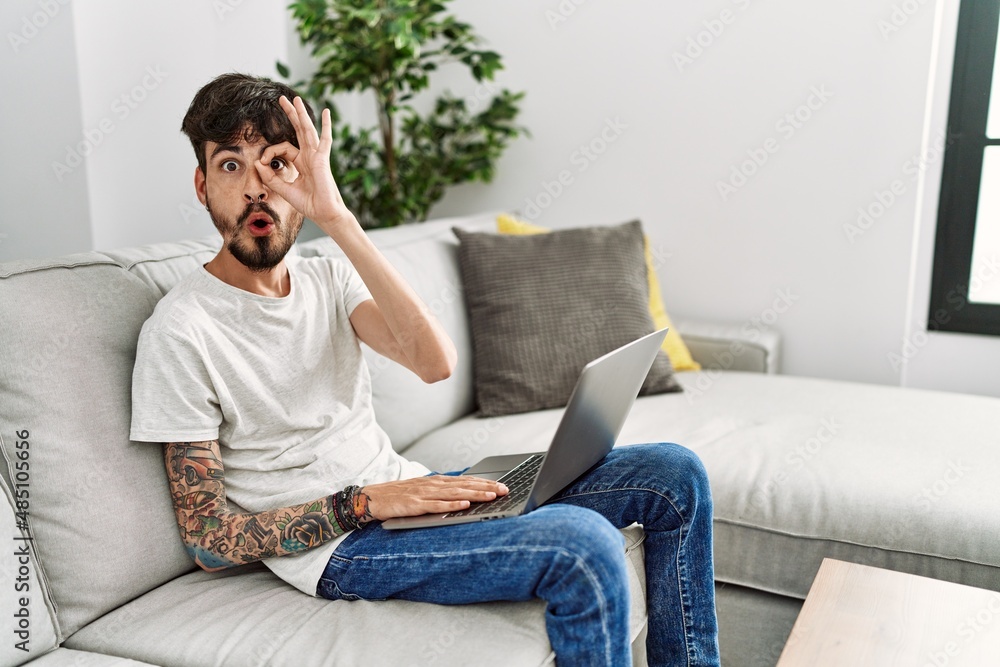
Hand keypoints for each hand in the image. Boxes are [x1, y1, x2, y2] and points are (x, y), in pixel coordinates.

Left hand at [254, 95, 353, 232]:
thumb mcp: (284, 189)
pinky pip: (325, 139)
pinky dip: (326, 125)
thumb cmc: (309, 204)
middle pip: (298, 130)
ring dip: (301, 114)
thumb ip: (270, 177)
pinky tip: (326, 112)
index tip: (263, 163)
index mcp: (301, 163)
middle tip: (281, 99)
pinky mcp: (322, 159)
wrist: (324, 214)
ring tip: (295, 98)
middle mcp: (309, 157)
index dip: (270, 152)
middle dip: (289, 114)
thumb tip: (257, 162)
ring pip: (307, 130)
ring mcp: (317, 156)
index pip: (283, 148)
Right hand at [359, 476, 508, 520]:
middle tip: (504, 490)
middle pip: (464, 485)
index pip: (465, 480)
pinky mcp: (414, 505)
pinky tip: (464, 504)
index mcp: (436, 481)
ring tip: (491, 496)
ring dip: (475, 494)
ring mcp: (423, 494)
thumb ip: (441, 493)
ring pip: (454, 493)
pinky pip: (436, 505)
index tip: (502, 485)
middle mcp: (432, 484)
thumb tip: (463, 495)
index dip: (484, 482)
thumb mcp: (423, 492)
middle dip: (486, 487)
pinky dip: (451, 504)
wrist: (371, 497)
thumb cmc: (398, 496)